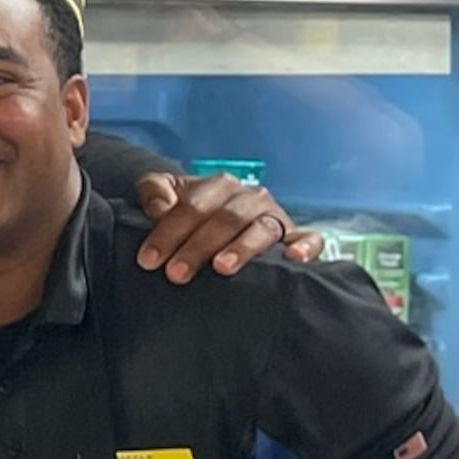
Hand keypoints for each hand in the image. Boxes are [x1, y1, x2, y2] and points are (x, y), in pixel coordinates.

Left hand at [128, 170, 304, 282]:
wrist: (221, 219)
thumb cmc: (192, 211)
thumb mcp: (167, 193)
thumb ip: (154, 190)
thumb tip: (158, 207)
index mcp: (219, 185)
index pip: (192, 206)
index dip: (168, 232)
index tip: (149, 259)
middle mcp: (249, 198)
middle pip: (225, 219)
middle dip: (198, 247)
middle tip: (176, 273)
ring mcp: (274, 217)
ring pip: (261, 229)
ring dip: (241, 248)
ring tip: (221, 267)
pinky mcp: (295, 236)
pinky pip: (308, 238)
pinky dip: (305, 246)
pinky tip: (294, 258)